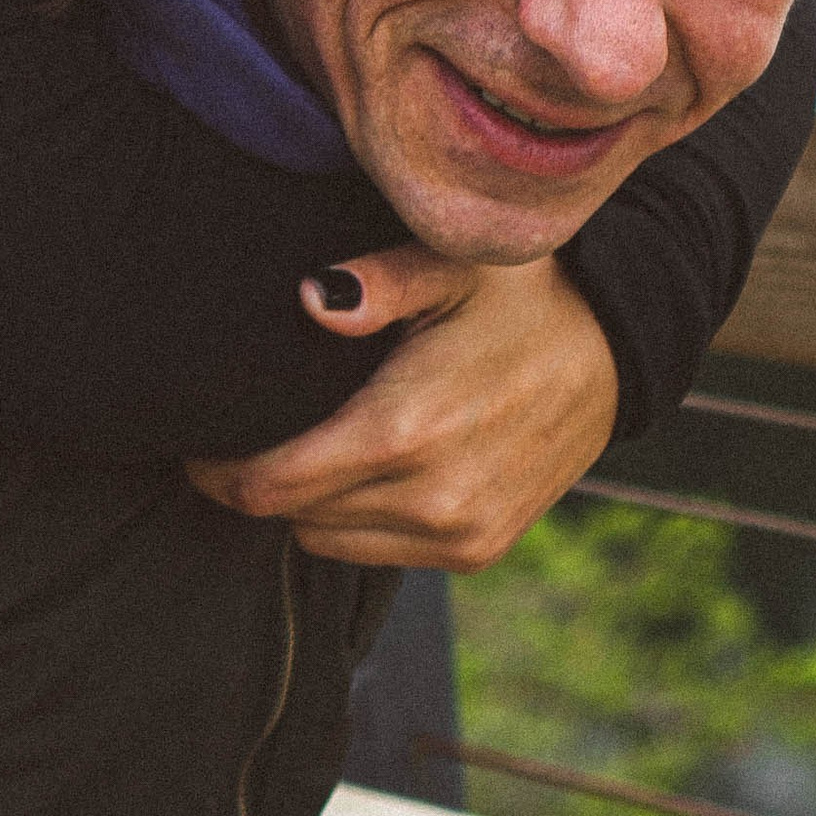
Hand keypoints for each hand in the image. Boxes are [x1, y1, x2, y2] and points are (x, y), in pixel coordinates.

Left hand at [185, 251, 619, 567]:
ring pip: (328, 542)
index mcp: (403, 430)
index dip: (217, 471)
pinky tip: (362, 468)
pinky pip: (380, 552)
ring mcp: (458, 533)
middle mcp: (428, 498)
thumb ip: (375, 281)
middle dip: (254, 482)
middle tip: (240, 436)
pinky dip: (356, 520)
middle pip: (291, 516)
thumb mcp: (451, 263)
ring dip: (305, 505)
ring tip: (302, 447)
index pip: (270, 486)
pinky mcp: (479, 550)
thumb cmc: (525, 293)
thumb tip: (310, 298)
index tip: (198, 440)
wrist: (617, 349)